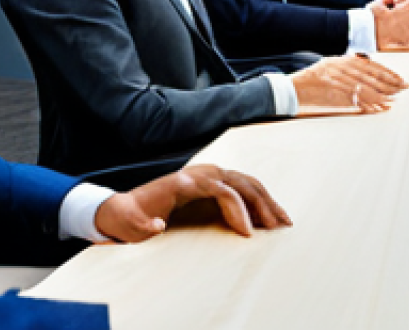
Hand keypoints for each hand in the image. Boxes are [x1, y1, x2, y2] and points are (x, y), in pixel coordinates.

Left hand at [94, 164, 290, 242]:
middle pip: (241, 183)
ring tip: (284, 221)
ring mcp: (209, 176)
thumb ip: (143, 225)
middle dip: (262, 205)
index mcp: (186, 181)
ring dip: (267, 201)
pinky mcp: (213, 183)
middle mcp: (202, 173)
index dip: (238, 211)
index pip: (223, 190)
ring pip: (246, 183)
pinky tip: (270, 215)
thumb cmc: (131, 218)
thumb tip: (158, 224)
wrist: (125, 208)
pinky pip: (243, 187)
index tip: (249, 235)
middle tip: (278, 228)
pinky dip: (259, 199)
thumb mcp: (132, 225)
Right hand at [290, 54, 408, 113]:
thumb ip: (349, 68)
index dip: (387, 72)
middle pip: (371, 74)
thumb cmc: (312, 80)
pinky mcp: (331, 87)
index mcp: (343, 59)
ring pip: (364, 85)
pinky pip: (353, 95)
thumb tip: (369, 72)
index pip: (371, 65)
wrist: (292, 88)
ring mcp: (336, 75)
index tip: (400, 79)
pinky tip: (378, 107)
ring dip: (381, 94)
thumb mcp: (331, 68)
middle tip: (405, 88)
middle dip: (390, 82)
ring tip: (394, 99)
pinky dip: (367, 102)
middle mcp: (341, 65)